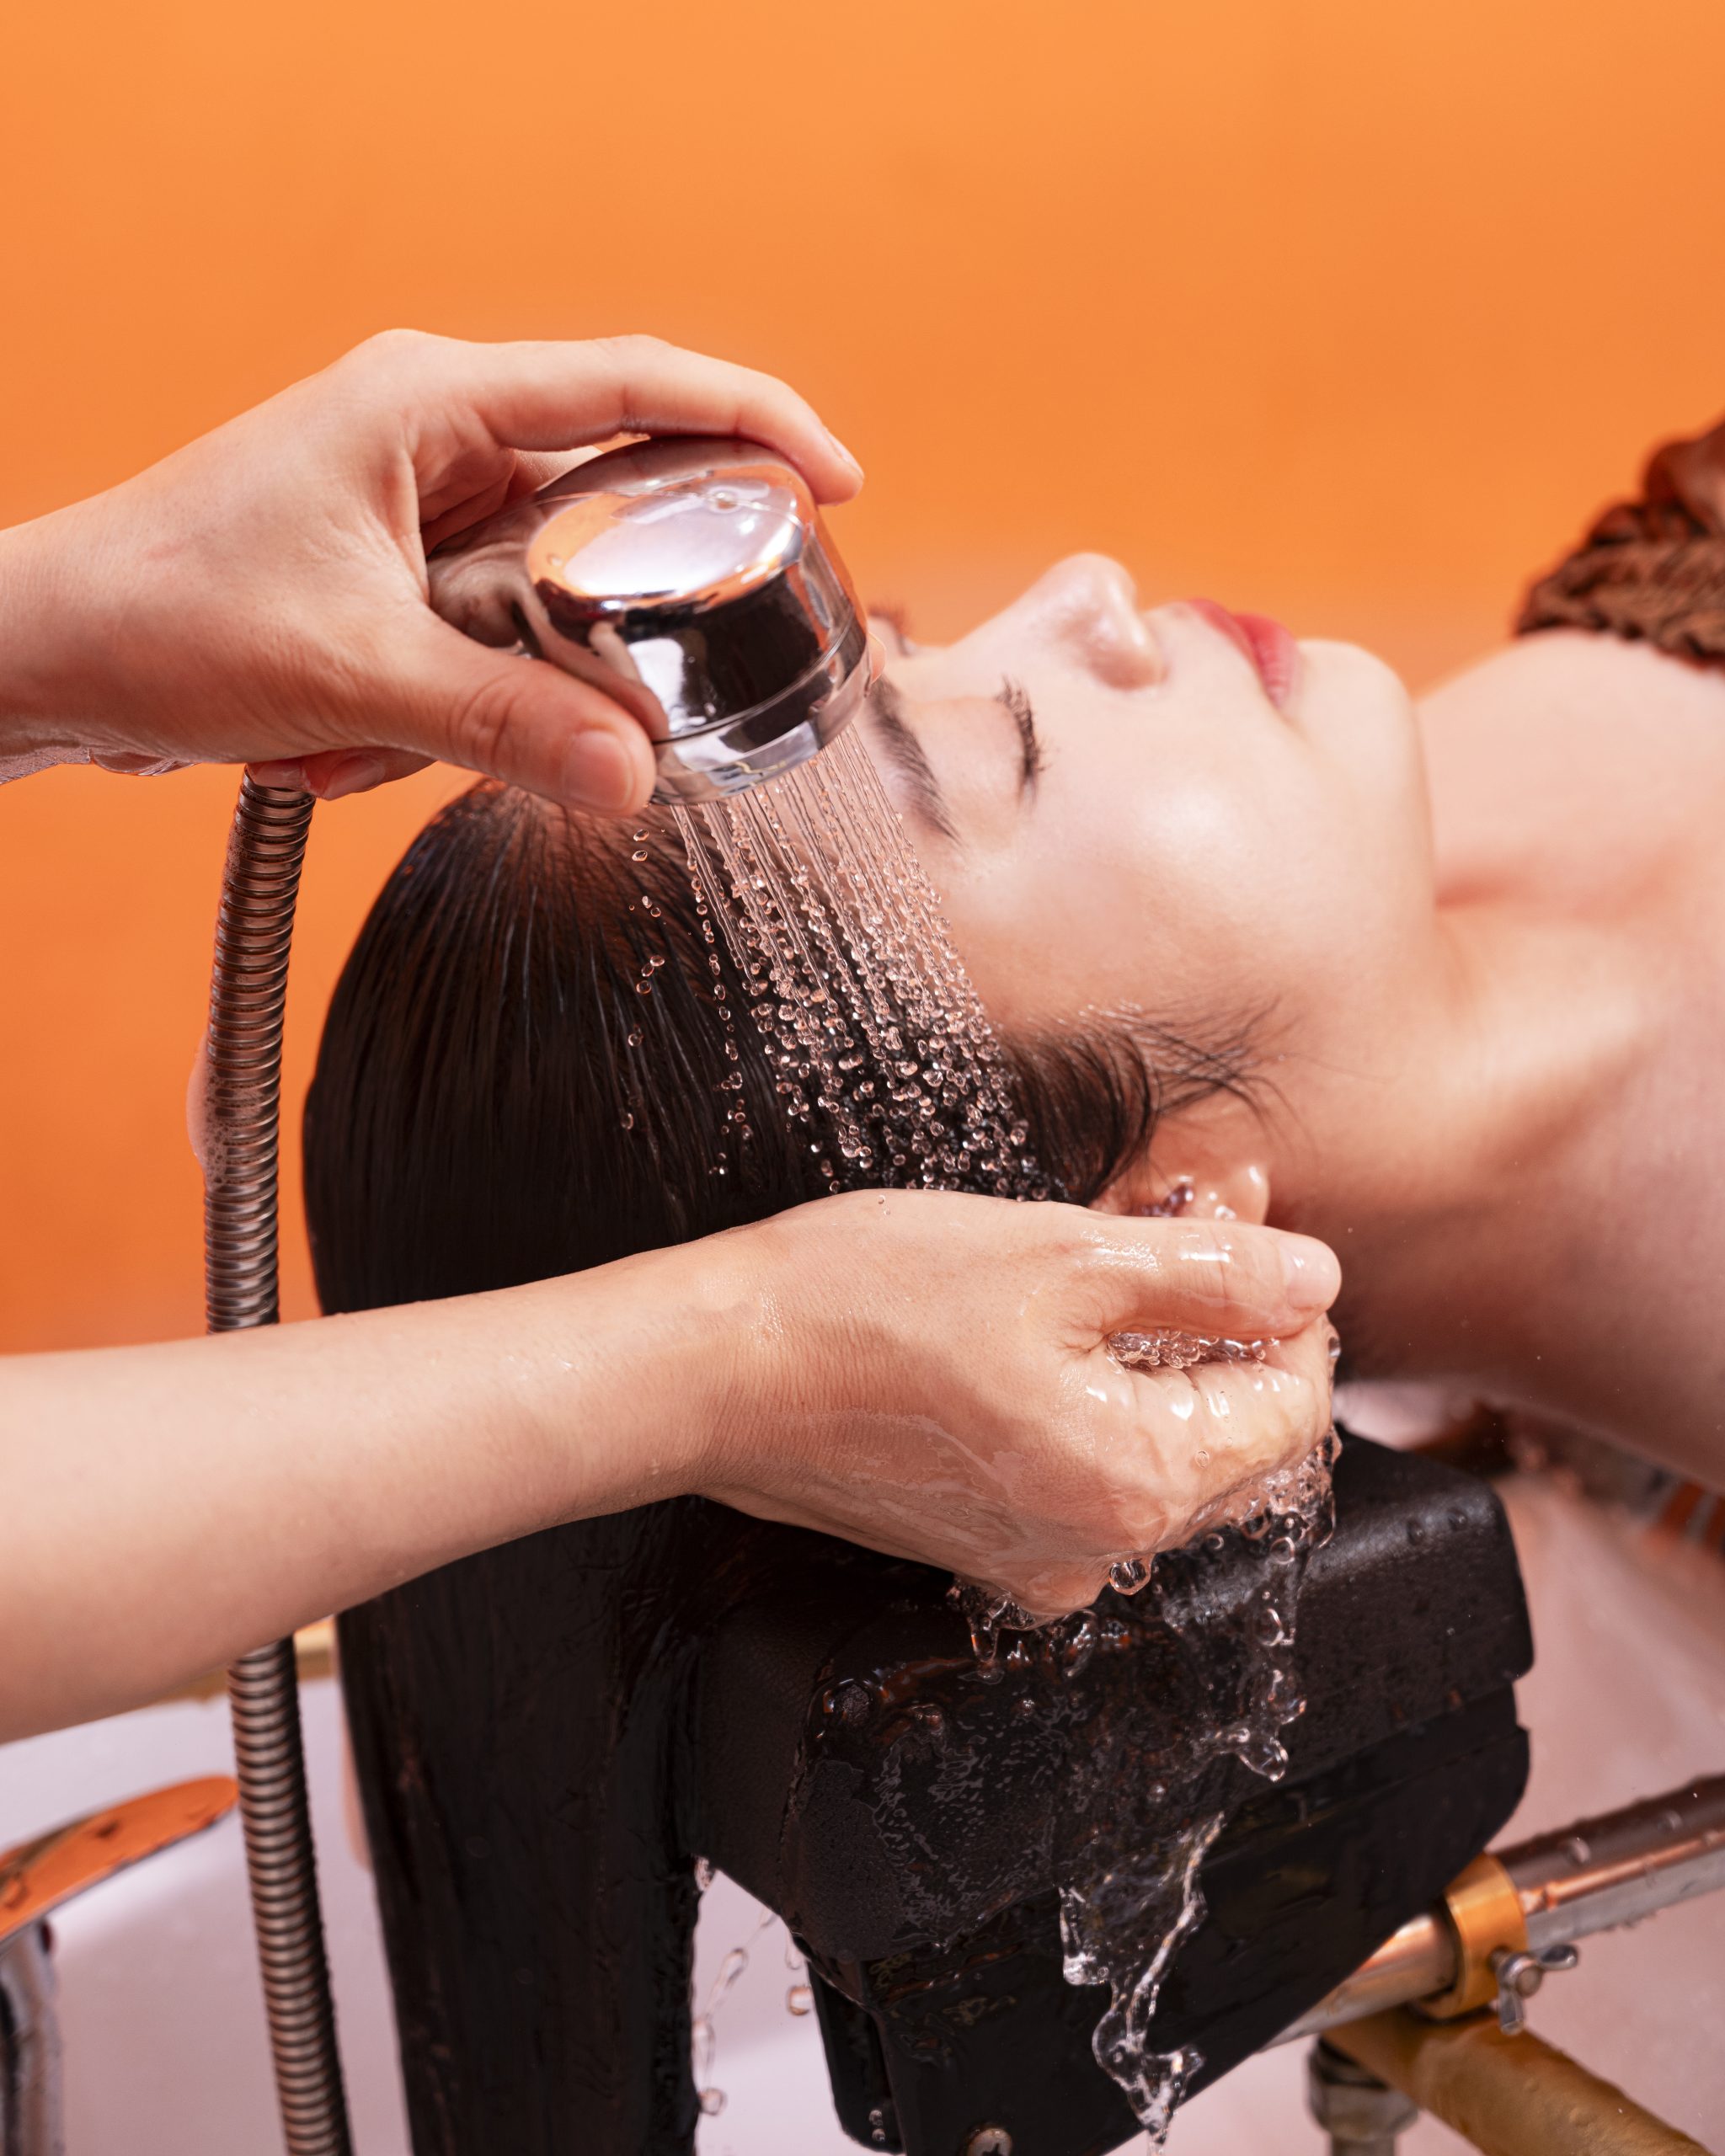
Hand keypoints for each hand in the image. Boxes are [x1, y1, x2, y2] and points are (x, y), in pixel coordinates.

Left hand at [0, 330, 860, 810]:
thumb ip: (505, 725)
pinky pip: (484, 650)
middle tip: (612, 694)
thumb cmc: (164, 615)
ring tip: (371, 729)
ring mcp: (416, 509)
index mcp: (432, 401)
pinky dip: (437, 715)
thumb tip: (636, 779)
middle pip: (606, 510)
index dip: (754, 420)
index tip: (840, 480)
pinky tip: (335, 740)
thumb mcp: (354, 674)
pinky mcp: (398, 578)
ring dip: (483, 696)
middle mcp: (436, 438)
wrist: (51, 659)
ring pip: (543, 605)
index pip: (635, 383)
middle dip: (597, 625)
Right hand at [699, 1190, 1340, 1618]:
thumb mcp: (1063, 1256)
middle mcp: (1097, 1548)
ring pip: (1156, 1446)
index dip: (1291, 1313)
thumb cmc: (864, 1306)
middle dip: (1228, 1322)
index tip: (1252, 1231)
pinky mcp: (981, 1540)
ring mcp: (1035, 1555)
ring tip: (1120, 1242)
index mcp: (1136, 1486)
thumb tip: (1315, 1279)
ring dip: (1163, 1348)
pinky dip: (1096, 1390)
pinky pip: (1084, 1467)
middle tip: (1192, 1213)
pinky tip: (1058, 1314)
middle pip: (1231, 1439)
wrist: (713, 1369)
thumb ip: (1211, 1274)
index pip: (1290, 1411)